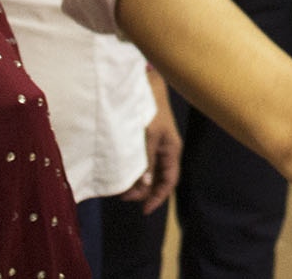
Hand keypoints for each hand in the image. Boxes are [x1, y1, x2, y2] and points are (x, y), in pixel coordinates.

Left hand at [117, 68, 180, 213]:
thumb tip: (146, 184)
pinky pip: (140, 160)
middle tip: (123, 196)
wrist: (145, 81)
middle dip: (142, 190)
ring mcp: (154, 143)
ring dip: (135, 180)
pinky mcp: (144, 137)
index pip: (169, 181)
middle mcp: (164, 149)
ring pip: (147, 170)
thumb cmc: (150, 106)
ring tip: (119, 186)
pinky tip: (120, 171)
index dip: (158, 197)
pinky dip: (131, 168)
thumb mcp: (149, 134)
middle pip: (157, 178)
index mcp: (171, 149)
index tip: (144, 210)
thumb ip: (146, 159)